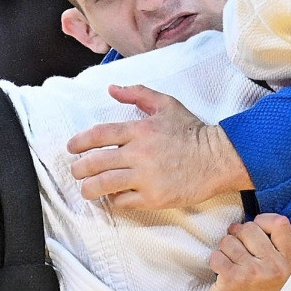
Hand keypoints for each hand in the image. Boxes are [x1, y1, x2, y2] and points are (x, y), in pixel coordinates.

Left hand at [66, 84, 253, 207]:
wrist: (218, 159)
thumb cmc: (192, 132)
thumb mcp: (166, 105)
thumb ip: (138, 94)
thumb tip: (112, 89)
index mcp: (140, 130)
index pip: (99, 135)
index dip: (79, 142)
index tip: (72, 148)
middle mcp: (139, 154)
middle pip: (95, 163)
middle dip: (79, 169)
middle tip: (76, 171)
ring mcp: (146, 178)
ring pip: (104, 185)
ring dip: (89, 189)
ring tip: (87, 189)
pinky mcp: (154, 197)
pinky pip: (123, 201)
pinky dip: (115, 200)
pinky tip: (114, 196)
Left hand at [202, 214, 290, 290]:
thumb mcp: (272, 272)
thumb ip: (269, 247)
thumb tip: (249, 218)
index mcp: (287, 262)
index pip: (281, 222)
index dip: (262, 220)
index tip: (253, 231)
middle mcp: (274, 267)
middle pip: (250, 227)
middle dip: (236, 236)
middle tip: (236, 253)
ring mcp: (255, 273)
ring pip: (230, 239)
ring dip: (223, 250)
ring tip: (229, 266)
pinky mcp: (234, 278)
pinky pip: (217, 254)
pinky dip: (214, 261)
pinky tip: (221, 275)